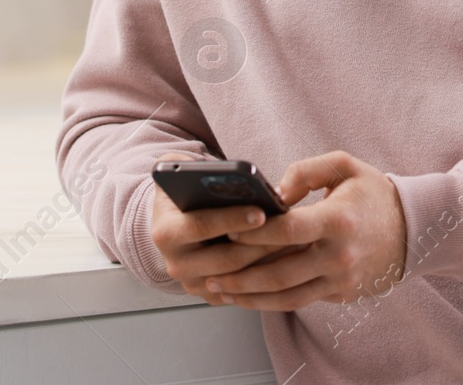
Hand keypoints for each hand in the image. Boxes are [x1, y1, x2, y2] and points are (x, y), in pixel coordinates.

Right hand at [150, 152, 308, 306]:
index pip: (201, 226)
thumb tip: (229, 172)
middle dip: (260, 243)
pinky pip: (242, 293)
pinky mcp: (209, 296)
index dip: (232, 218)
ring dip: (269, 261)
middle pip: (225, 260)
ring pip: (238, 279)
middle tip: (288, 230)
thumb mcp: (183, 173)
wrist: (175, 222)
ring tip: (296, 242)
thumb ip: (196, 167)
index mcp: (165, 232)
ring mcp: (191, 283)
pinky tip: (287, 259)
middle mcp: (174, 263)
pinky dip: (266, 278)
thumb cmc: (185, 193)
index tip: (262, 212)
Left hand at [204, 150, 408, 311]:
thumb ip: (305, 170)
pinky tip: (249, 297)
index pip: (287, 231)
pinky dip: (271, 302)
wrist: (414, 229)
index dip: (253, 233)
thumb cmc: (373, 192)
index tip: (227, 232)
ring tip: (221, 291)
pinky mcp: (342, 295)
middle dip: (240, 275)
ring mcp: (341, 280)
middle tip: (211, 271)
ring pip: (286, 296)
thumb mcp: (345, 165)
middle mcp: (339, 256)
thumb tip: (273, 194)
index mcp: (338, 220)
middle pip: (279, 272)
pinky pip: (300, 302)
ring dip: (250, 296)